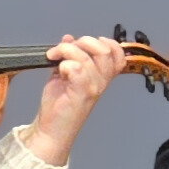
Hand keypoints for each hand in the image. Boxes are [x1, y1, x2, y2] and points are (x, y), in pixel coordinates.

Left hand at [26, 34, 127, 164]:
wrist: (51, 130)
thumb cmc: (59, 106)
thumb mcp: (66, 74)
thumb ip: (70, 56)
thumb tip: (68, 39)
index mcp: (102, 76)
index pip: (117, 53)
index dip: (104, 42)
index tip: (84, 44)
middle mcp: (101, 82)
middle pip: (104, 49)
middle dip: (82, 42)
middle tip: (64, 49)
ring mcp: (93, 87)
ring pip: (87, 56)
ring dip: (66, 51)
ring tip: (54, 56)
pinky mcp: (81, 92)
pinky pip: (77, 67)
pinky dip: (64, 63)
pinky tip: (57, 70)